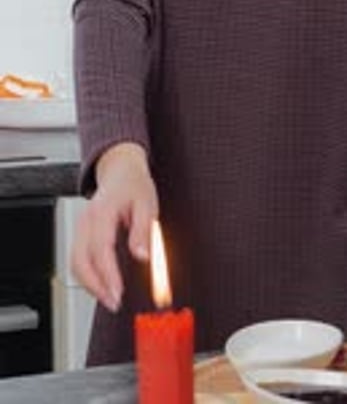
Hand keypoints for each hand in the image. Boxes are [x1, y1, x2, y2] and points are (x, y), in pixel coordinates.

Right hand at [70, 142, 158, 312]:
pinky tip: (103, 286)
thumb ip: (143, 230)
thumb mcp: (147, 203)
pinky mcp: (81, 234)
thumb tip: (142, 256)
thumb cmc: (134, 185)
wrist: (120, 170)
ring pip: (75, 263)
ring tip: (110, 298)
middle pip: (80, 260)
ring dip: (90, 285)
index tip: (118, 293)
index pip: (100, 248)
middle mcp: (86, 221)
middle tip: (114, 301)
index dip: (107, 274)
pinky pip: (78, 259)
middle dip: (95, 286)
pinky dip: (88, 276)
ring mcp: (81, 228)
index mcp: (102, 211)